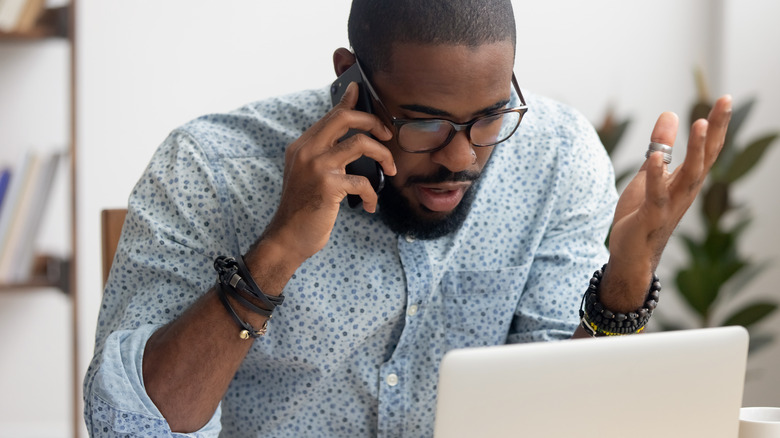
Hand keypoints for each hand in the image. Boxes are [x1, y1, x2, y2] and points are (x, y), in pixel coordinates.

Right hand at [259, 82, 396, 264]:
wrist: (287, 238)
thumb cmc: (303, 209)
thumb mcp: (309, 176)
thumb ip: (324, 155)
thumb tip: (349, 138)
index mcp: (302, 146)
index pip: (331, 115)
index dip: (350, 102)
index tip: (361, 91)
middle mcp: (307, 150)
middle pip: (345, 118)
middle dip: (373, 122)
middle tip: (387, 136)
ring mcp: (317, 166)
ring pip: (360, 143)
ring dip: (383, 156)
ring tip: (391, 170)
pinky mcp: (328, 185)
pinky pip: (363, 181)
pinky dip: (372, 194)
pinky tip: (371, 206)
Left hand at [600, 95, 732, 311]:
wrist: (631, 255)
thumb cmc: (642, 215)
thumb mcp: (650, 174)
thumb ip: (661, 147)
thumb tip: (670, 114)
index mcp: (685, 181)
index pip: (706, 150)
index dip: (716, 125)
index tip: (724, 99)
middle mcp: (684, 192)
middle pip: (705, 158)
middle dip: (714, 130)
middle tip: (724, 102)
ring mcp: (670, 206)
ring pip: (688, 176)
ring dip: (695, 150)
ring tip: (698, 123)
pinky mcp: (650, 218)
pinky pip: (656, 196)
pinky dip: (655, 176)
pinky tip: (654, 157)